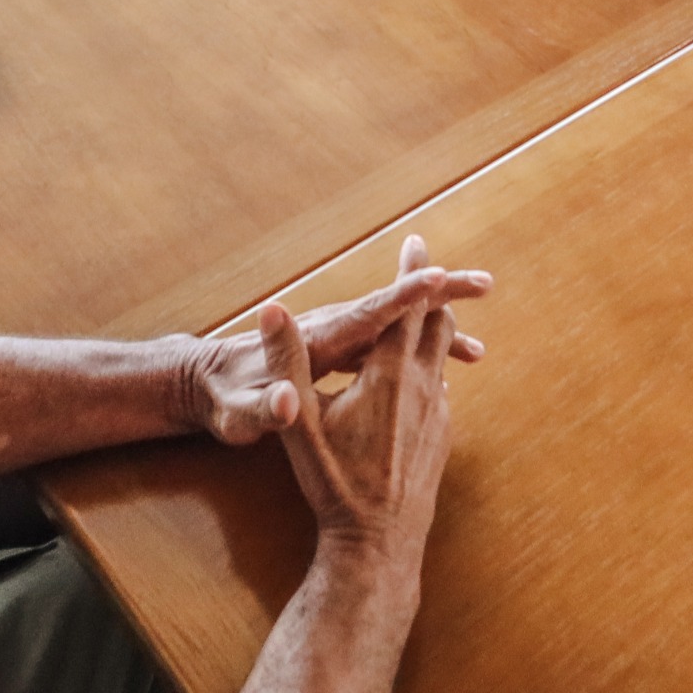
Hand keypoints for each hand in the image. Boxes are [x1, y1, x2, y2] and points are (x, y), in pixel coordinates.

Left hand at [177, 236, 489, 444]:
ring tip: (479, 341)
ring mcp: (339, 336)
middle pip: (393, 306)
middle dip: (439, 293)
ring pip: (398, 324)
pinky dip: (422, 343)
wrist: (208, 381)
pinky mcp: (343, 350)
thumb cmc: (225, 401)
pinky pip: (391, 341)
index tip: (434, 278)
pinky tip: (447, 360)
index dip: (400, 297)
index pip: (365, 314)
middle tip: (484, 282)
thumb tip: (285, 400)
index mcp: (317, 341)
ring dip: (439, 322)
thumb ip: (263, 409)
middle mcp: (332, 329)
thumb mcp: (238, 413)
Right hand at [260, 237, 464, 571]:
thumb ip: (286, 362)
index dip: (412, 271)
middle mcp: (425, 388)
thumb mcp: (298, 422)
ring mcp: (439, 413)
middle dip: (432, 291)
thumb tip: (271, 308)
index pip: (407, 307)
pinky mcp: (442, 437)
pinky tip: (422, 372)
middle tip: (427, 264)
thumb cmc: (333, 483)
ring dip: (436, 328)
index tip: (417, 238)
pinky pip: (442, 386)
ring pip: (443, 355)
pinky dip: (434, 364)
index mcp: (391, 375)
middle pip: (436, 324)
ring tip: (428, 310)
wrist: (377, 543)